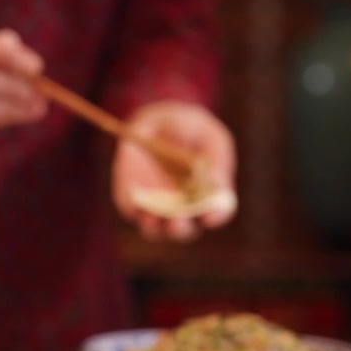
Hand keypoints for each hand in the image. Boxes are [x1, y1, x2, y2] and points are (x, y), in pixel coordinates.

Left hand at [112, 101, 237, 241]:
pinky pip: (133, 210)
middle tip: (177, 222)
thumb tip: (217, 183)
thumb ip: (217, 159)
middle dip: (180, 228)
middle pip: (185, 229)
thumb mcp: (210, 136)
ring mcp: (158, 207)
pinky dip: (135, 208)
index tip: (211, 215)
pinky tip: (136, 200)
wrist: (159, 121)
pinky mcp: (133, 200)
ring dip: (154, 226)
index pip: (216, 214)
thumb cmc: (193, 130)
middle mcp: (185, 209)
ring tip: (152, 217)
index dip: (216, 215)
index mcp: (210, 198)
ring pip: (156, 228)